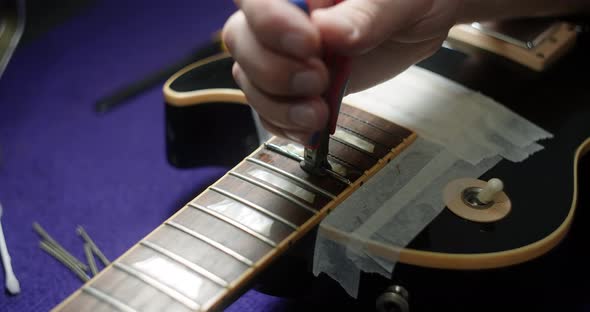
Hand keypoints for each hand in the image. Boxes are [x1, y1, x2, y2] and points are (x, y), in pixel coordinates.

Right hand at [222, 0, 461, 143]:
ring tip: (317, 113)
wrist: (418, 20)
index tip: (310, 43)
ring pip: (251, 79)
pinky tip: (310, 129)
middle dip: (274, 70)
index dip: (270, 22)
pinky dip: (285, 125)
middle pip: (242, 41)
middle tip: (318, 79)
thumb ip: (366, 13)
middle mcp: (280, 16)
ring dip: (279, 105)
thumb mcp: (399, 0)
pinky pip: (269, 110)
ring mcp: (284, 53)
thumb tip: (332, 32)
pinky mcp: (294, 87)